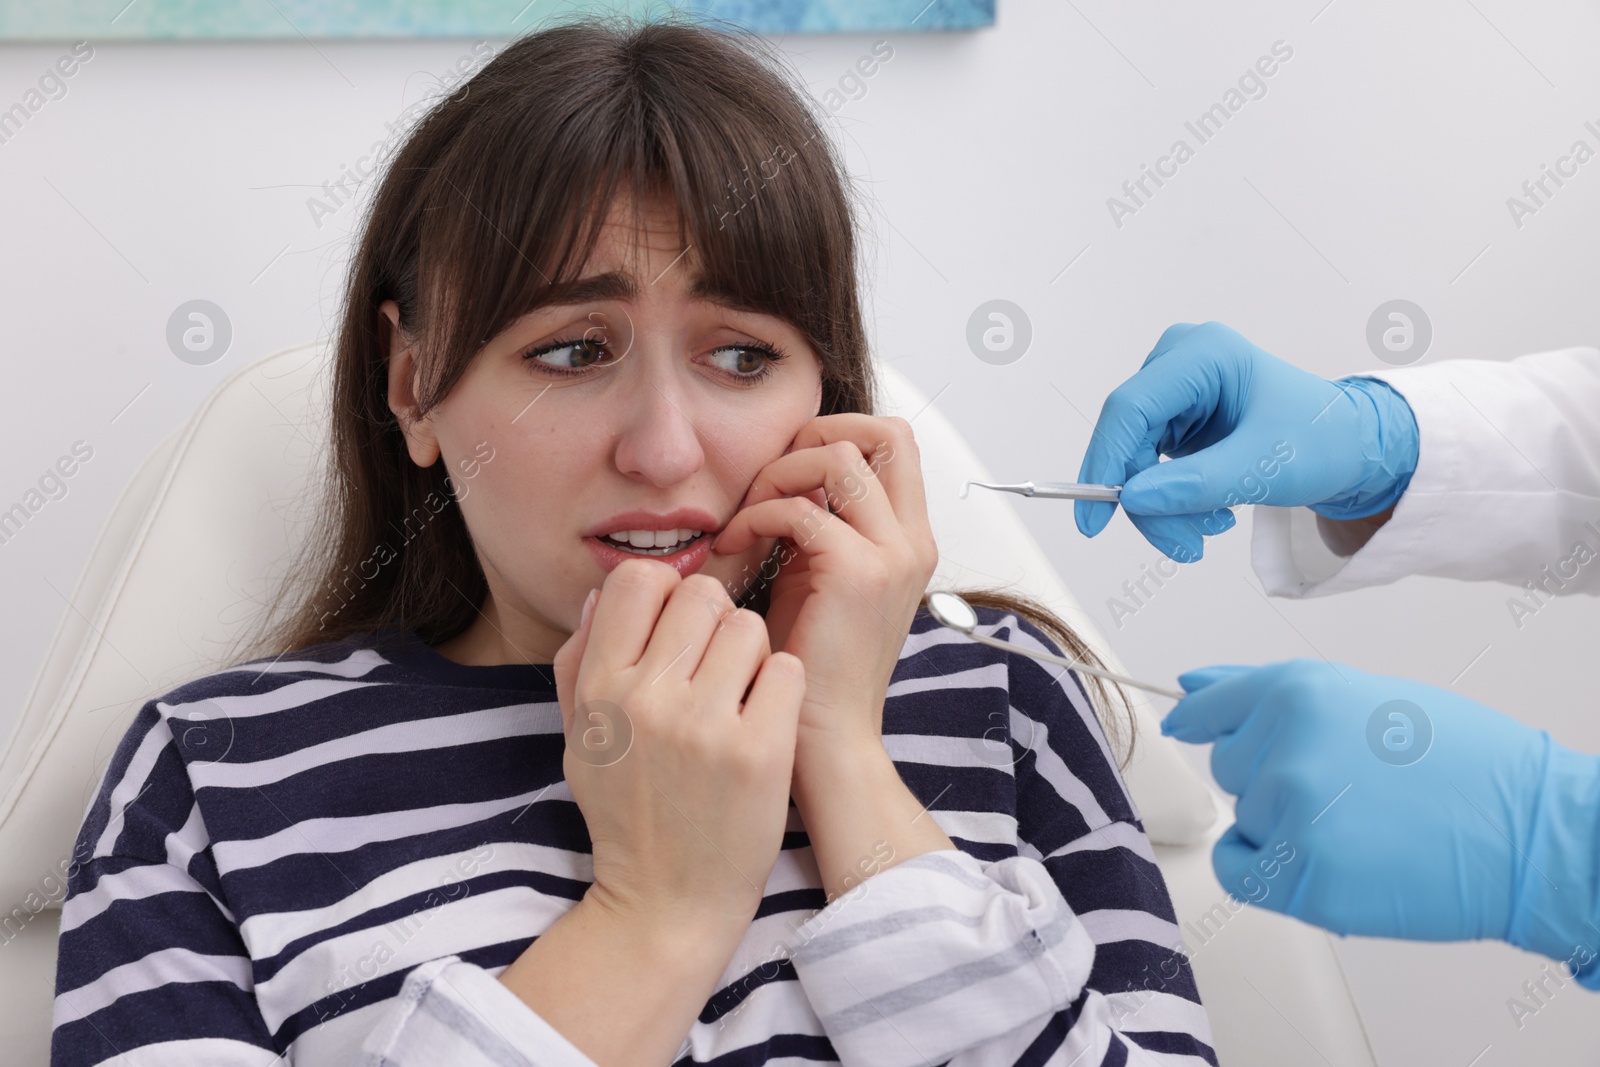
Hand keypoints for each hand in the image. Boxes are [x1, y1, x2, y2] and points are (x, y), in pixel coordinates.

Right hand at [551, 559, 804, 932]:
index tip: (678, 624)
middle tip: (715, 662)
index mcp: (600, 689)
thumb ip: (579, 663)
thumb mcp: (579, 739)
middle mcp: (648, 699)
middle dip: (714, 619)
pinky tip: (765, 716)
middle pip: (701, 594)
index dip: (665, 590)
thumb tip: (599, 596)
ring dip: (751, 652)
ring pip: (749, 626)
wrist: (667, 901)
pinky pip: (787, 668)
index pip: (636, 579)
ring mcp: (706, 725)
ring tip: (739, 694)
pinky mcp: (760, 750)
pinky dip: (782, 686)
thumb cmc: (626, 813)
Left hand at [710, 413, 937, 756]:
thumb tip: (780, 476)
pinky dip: (758, 516)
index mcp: (909, 540)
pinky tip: (734, 546)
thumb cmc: (811, 668)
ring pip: (840, 457)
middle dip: (815, 436)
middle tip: (768, 478)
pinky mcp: (859, 574)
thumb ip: (814, 526)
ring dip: (779, 474)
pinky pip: (802, 508)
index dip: (838, 436)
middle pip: (885, 432)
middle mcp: (913, 541)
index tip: (786, 472)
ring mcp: (893, 555)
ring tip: (746, 516)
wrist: (825, 741)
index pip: (895, 444)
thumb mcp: (816, 579)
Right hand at [1075, 322, 1419, 561]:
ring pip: (1135, 461)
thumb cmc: (1322, 440)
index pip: (1131, 408)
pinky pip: (1149, 468)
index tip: (1095, 520)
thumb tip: (1132, 499)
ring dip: (1164, 508)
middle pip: (1130, 440)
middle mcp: (1180, 363)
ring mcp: (1176, 391)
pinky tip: (1208, 515)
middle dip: (1149, 501)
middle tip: (1183, 546)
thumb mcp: (1264, 467)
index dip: (1106, 463)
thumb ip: (1196, 484)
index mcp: (1203, 354)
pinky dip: (1172, 501)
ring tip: (1208, 533)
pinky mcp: (1176, 418)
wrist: (1350, 446)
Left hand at [1164, 658, 1599, 971]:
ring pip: (1245, 818)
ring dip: (1283, 825)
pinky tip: (1324, 859)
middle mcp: (1283, 746)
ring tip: (1360, 822)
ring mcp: (1291, 814)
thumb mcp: (1363, 697)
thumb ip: (1264, 691)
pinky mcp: (1302, 877)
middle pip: (1230, 767)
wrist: (1530, 834)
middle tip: (1348, 785)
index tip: (1188, 727)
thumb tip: (1188, 684)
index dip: (1203, 720)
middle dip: (1272, 775)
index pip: (1213, 707)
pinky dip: (1265, 870)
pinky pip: (1239, 869)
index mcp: (1297, 691)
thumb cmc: (1459, 762)